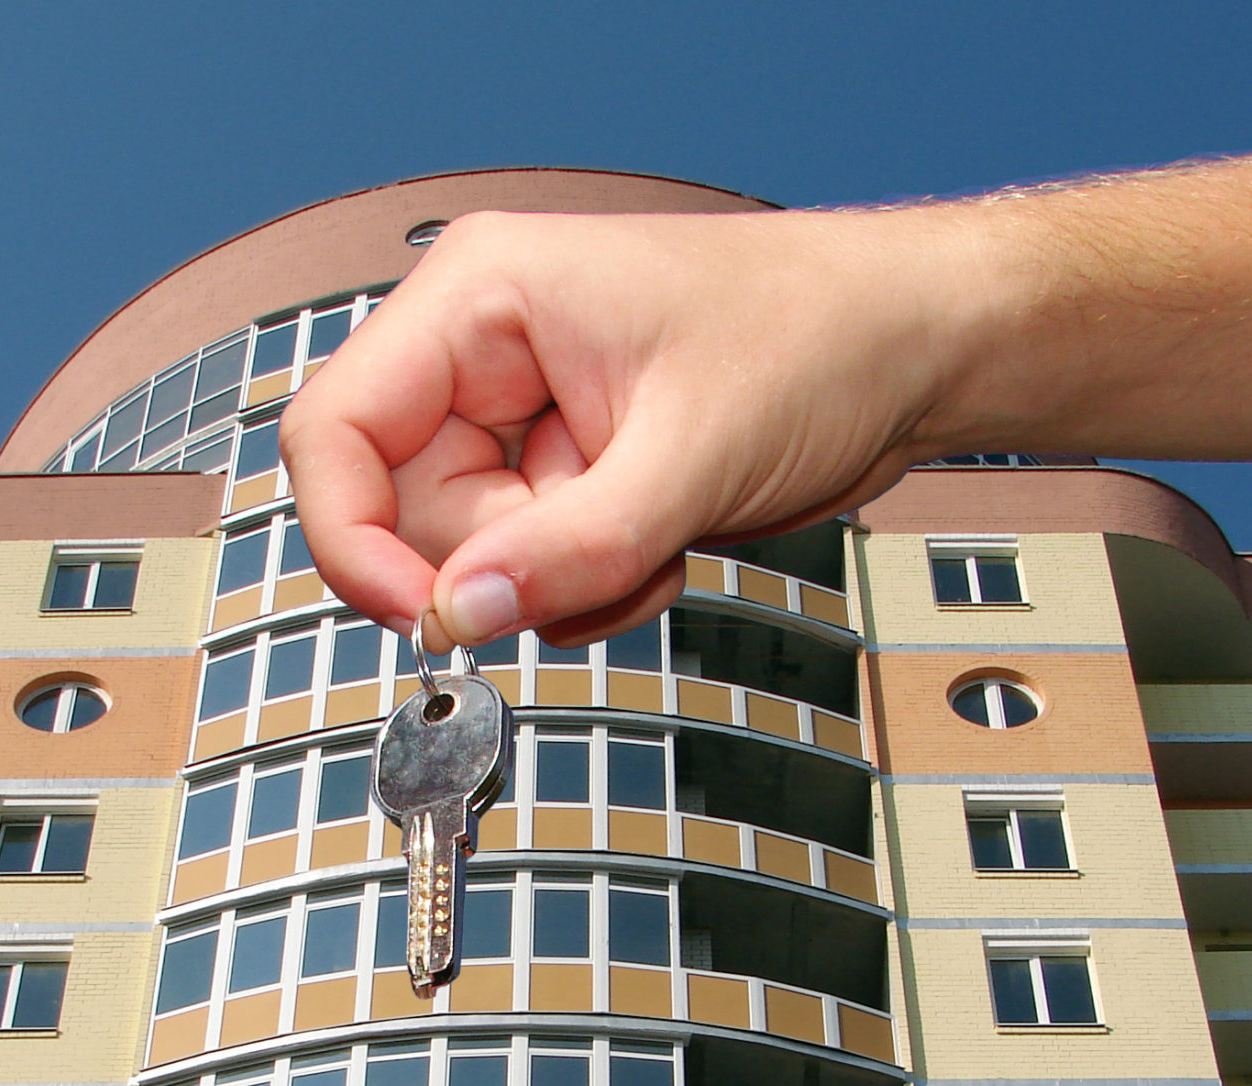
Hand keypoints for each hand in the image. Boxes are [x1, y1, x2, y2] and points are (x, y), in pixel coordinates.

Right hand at [282, 207, 996, 649]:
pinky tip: (662, 544)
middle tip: (603, 561)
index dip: (351, 540)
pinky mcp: (568, 466)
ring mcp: (525, 411)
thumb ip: (565, 549)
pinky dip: (591, 583)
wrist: (913, 349)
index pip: (338, 432)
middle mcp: (485, 348)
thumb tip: (456, 615)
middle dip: (502, 564)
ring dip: (560, 581)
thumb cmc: (822, 339)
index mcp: (483, 297)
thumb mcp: (688, 459)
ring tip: (657, 538)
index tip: (420, 621)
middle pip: (405, 508)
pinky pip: (530, 562)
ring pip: (472, 551)